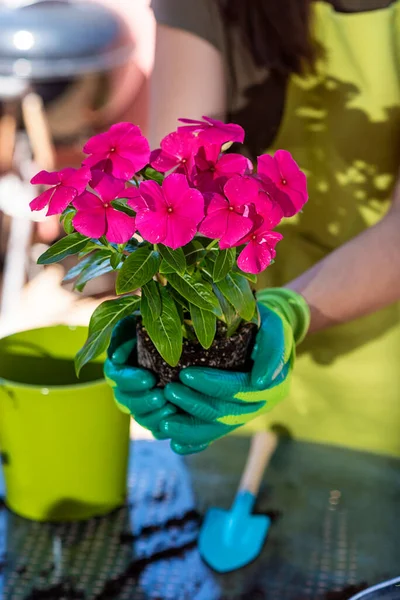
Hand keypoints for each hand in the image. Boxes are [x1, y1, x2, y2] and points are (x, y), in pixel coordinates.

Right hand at [104, 316, 175, 438]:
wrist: (185, 336)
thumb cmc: (162, 323)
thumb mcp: (142, 319)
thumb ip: (127, 329)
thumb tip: (118, 353)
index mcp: (119, 365)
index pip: (115, 377)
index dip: (129, 381)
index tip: (149, 378)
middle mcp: (126, 386)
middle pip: (125, 401)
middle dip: (142, 401)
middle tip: (161, 396)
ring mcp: (141, 401)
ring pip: (139, 417)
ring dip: (153, 415)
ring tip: (170, 408)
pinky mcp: (158, 412)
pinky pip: (156, 427)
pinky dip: (164, 427)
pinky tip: (177, 421)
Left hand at [160, 289, 309, 454]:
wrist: (266, 338)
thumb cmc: (267, 328)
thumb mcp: (275, 330)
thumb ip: (272, 351)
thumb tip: (260, 381)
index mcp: (272, 386)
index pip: (239, 388)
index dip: (213, 384)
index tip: (186, 375)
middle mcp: (260, 405)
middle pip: (225, 411)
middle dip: (194, 404)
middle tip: (169, 392)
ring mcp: (245, 414)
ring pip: (217, 428)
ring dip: (190, 429)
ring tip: (165, 424)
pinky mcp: (232, 418)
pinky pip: (214, 434)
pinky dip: (196, 442)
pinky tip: (176, 446)